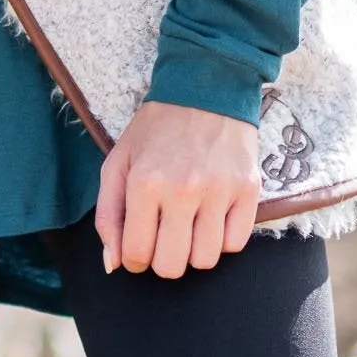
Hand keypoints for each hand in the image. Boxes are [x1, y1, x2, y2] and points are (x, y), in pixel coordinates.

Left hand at [95, 100, 261, 278]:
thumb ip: (108, 216)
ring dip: (194, 252)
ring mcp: (219, 190)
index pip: (137, 253)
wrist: (205, 91)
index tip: (140, 250)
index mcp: (144, 183)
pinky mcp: (248, 190)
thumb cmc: (156, 131)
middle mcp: (183, 189)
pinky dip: (222, 239)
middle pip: (172, 265)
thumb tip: (115, 264)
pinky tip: (213, 218)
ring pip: (205, 260)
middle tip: (165, 238)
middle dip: (164, 260)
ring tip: (189, 226)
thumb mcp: (118, 164)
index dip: (135, 261)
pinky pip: (235, 244)